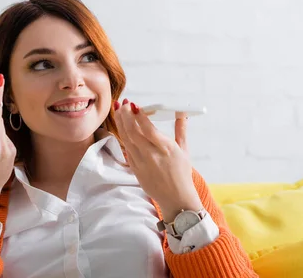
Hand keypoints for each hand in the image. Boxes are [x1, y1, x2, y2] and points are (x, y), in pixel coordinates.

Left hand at [113, 99, 201, 221]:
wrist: (176, 198)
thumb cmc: (182, 174)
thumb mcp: (184, 150)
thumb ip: (181, 130)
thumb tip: (182, 113)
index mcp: (166, 148)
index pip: (148, 129)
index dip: (139, 115)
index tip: (134, 104)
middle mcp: (152, 155)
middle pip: (133, 132)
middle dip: (126, 115)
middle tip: (123, 103)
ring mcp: (141, 163)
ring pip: (126, 139)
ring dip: (121, 123)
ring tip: (118, 110)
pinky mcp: (135, 169)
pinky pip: (127, 150)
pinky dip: (123, 136)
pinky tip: (121, 126)